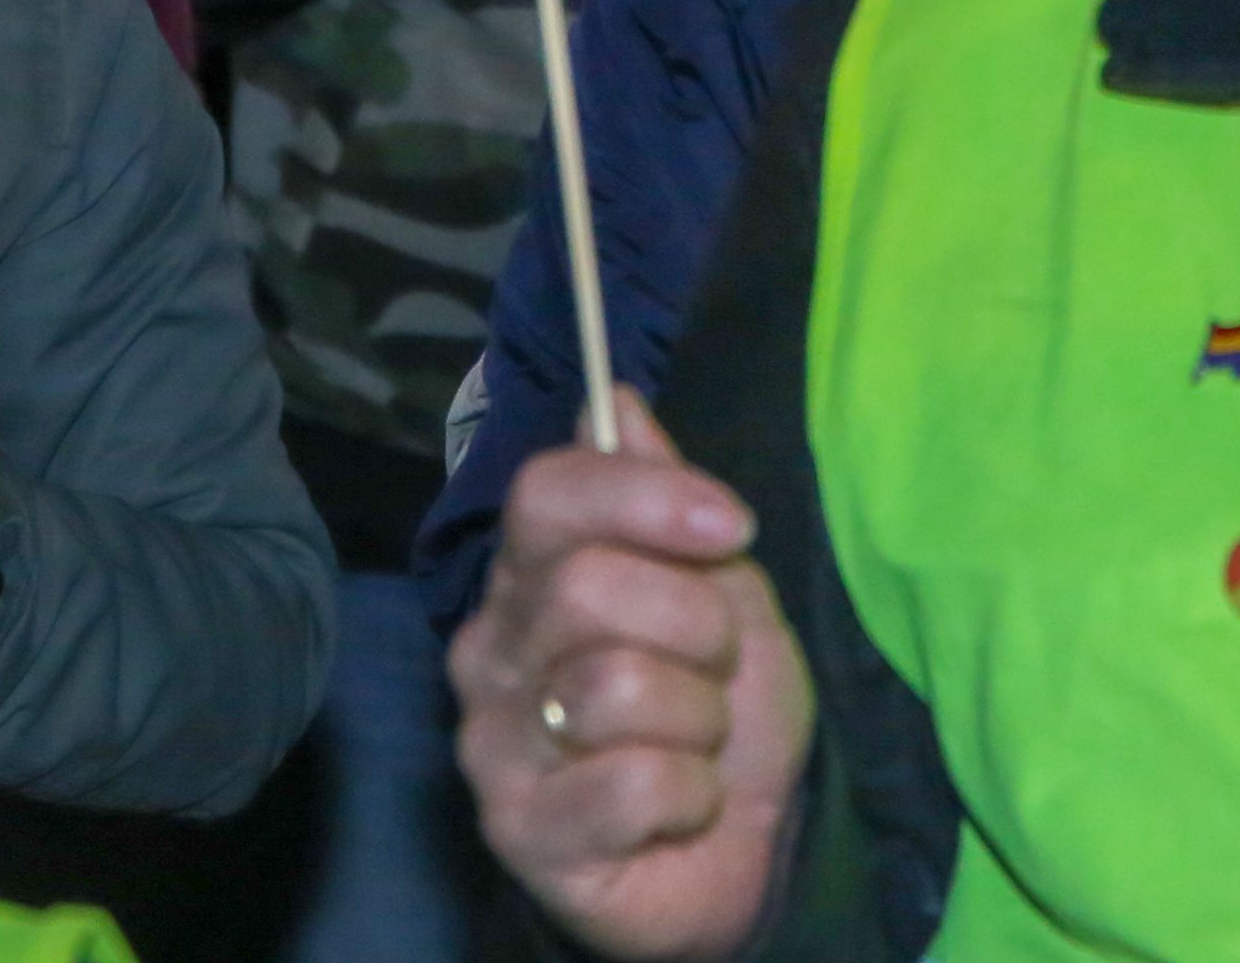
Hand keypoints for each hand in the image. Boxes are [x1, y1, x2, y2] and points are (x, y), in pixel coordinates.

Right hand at [455, 392, 808, 961]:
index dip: (646, 497)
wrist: (748, 844)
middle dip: (695, 624)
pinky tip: (680, 806)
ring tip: (695, 742)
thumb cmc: (724, 706)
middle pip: (587, 584)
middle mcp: (491, 647)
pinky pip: (631, 784)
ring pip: (614, 685)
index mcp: (534, 573)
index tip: (731, 525)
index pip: (549, 492)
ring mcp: (493, 742)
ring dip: (697, 716)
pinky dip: (689, 794)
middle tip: (714, 668)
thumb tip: (614, 396)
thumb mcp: (723, 589)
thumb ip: (664, 496)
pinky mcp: (518, 831)